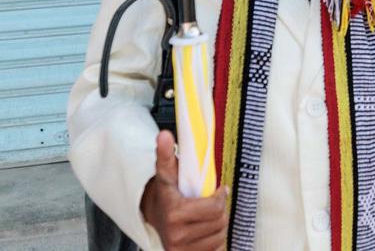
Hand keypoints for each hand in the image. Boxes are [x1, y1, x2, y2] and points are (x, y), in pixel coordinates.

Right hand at [141, 131, 229, 250]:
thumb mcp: (166, 173)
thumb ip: (165, 154)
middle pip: (220, 222)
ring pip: (220, 236)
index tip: (218, 191)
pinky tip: (205, 232)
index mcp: (175, 213)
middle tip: (211, 204)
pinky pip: (217, 249)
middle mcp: (177, 235)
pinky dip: (215, 241)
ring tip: (206, 218)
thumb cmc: (165, 195)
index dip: (220, 197)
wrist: (153, 218)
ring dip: (218, 226)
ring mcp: (182, 249)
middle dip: (219, 211)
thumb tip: (164, 134)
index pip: (215, 208)